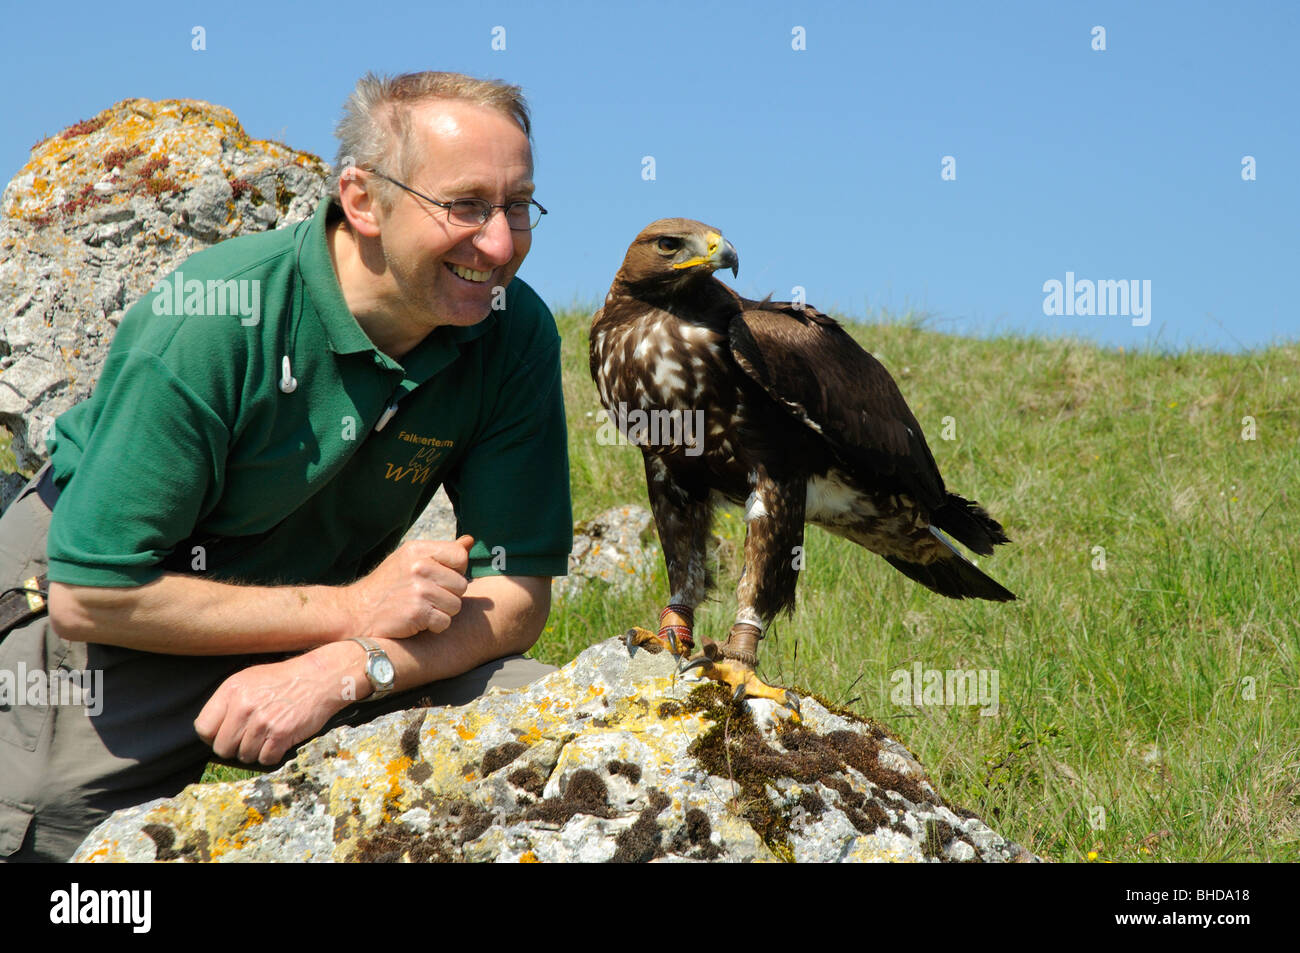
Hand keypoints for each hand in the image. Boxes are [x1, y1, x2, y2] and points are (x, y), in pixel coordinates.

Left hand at [195, 647, 356, 764]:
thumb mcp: (250, 679)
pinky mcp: (280, 734)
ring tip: (268, 736)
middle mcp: (243, 706)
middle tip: (250, 738)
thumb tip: (212, 733)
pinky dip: (272, 755)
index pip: (203, 728)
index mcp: (231, 690)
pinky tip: (279, 740)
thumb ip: (228, 702)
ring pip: (244, 756)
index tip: (225, 735)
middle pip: (222, 748)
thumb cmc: (284, 679)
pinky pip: (264, 759)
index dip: (213, 736)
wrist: (320, 677)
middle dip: (235, 748)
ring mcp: (262, 721)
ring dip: (255, 751)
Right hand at [342, 536, 472, 641]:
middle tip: (427, 598)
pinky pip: (445, 622)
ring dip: (442, 612)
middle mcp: (419, 567)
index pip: (460, 557)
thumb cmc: (387, 586)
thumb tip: (469, 541)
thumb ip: (441, 552)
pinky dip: (434, 626)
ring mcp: (419, 590)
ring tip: (421, 608)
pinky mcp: (417, 612)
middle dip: (449, 595)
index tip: (439, 579)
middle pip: (462, 585)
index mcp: (418, 549)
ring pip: (456, 605)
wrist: (355, 612)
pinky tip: (418, 621)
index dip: (456, 571)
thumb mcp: (409, 559)